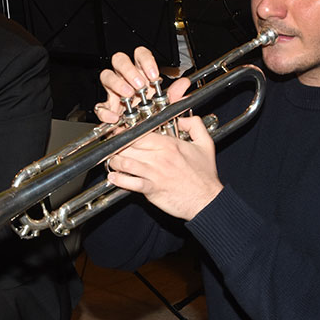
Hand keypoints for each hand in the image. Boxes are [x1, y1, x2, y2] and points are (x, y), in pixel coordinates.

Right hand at [95, 47, 188, 124]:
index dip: (145, 61)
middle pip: (119, 60)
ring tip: (129, 95)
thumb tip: (184, 84)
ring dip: (117, 84)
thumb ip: (174, 94)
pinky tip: (116, 117)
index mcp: (140, 72)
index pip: (140, 54)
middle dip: (129, 70)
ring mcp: (114, 91)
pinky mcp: (107, 108)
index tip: (153, 74)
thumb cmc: (150, 111)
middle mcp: (125, 78)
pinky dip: (106, 112)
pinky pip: (100, 107)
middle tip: (139, 84)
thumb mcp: (164, 102)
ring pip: (107, 76)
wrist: (141, 131)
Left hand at [106, 114, 221, 220]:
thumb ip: (195, 126)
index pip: (140, 133)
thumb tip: (183, 119)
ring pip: (125, 162)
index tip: (121, 133)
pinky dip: (119, 180)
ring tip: (112, 161)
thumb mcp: (205, 144)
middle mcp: (159, 157)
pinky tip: (114, 178)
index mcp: (169, 145)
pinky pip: (129, 183)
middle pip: (128, 146)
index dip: (127, 132)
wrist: (207, 200)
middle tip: (112, 147)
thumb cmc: (204, 176)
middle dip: (117, 146)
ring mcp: (154, 173)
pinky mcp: (151, 189)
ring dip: (115, 162)